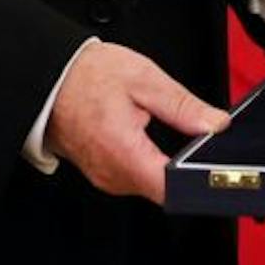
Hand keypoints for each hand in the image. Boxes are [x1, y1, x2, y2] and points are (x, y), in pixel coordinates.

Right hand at [44, 41, 228, 202]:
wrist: (48, 78)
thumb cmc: (86, 76)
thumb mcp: (144, 79)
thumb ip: (183, 106)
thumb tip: (216, 124)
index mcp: (123, 152)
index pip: (171, 188)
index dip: (196, 177)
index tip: (209, 159)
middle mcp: (111, 174)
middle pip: (162, 187)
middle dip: (181, 163)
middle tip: (183, 130)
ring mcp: (104, 177)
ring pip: (148, 182)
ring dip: (159, 160)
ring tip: (151, 124)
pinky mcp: (100, 173)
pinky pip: (131, 176)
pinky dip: (142, 159)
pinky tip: (137, 134)